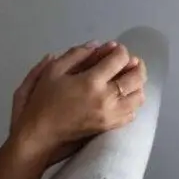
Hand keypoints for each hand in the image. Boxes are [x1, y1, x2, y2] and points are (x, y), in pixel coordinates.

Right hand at [10, 40, 146, 164]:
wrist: (40, 133)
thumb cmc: (42, 101)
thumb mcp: (52, 71)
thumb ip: (76, 55)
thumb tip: (98, 45)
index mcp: (91, 81)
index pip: (120, 58)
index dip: (119, 50)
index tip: (112, 51)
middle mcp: (106, 97)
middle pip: (137, 76)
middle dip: (134, 65)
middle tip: (124, 63)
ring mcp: (110, 114)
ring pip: (139, 95)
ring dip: (136, 85)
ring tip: (124, 81)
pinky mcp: (110, 126)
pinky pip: (132, 113)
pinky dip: (131, 103)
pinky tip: (120, 99)